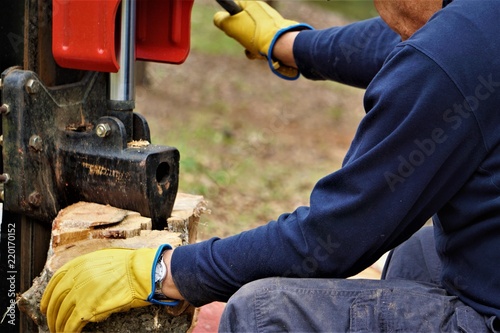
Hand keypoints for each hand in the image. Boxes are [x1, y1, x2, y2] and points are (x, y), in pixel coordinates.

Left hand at [40, 245, 176, 332]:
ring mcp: (80, 293)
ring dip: (58, 325)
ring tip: (59, 331)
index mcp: (79, 264)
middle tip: (51, 322)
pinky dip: (67, 331)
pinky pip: (71, 324)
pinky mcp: (87, 308)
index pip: (55, 281)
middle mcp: (76, 277)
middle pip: (55, 299)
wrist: (142, 272)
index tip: (46, 304)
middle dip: (51, 313)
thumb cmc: (130, 266)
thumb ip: (89, 269)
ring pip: (61, 314)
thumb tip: (83, 282)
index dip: (48, 295)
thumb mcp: (104, 259)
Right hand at [213, 0, 311, 78]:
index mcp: (252, 3)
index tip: (230, 27)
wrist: (282, 46)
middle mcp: (261, 10)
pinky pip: (260, 42)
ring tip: (253, 48)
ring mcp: (269, 23)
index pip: (233, 6)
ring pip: (250, 35)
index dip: (229, 18)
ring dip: (248, 45)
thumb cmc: (256, 34)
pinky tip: (260, 54)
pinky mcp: (275, 35)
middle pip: (241, 24)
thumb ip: (220, 20)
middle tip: (241, 39)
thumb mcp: (232, 25)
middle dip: (239, 35)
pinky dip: (257, 50)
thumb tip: (218, 19)